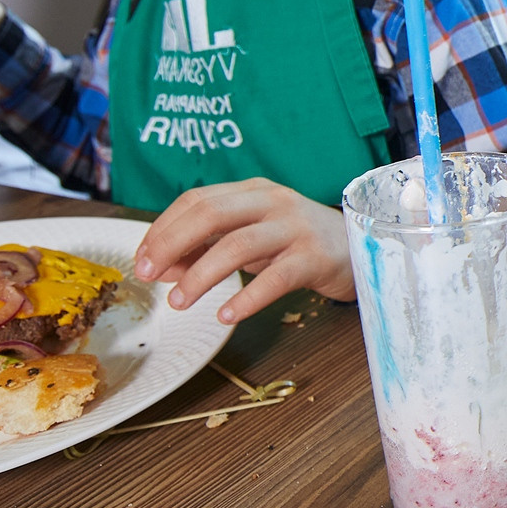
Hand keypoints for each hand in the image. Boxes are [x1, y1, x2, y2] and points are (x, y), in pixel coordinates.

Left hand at [133, 178, 353, 324]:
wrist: (364, 250)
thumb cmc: (300, 245)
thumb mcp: (253, 240)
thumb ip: (209, 248)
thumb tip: (162, 267)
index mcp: (253, 192)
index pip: (197, 200)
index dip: (163, 228)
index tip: (141, 259)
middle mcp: (273, 202)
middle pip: (211, 214)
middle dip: (172, 244)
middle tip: (148, 275)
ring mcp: (296, 227)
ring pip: (237, 246)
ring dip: (201, 275)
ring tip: (179, 301)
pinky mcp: (315, 257)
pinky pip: (274, 279)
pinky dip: (245, 299)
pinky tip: (225, 315)